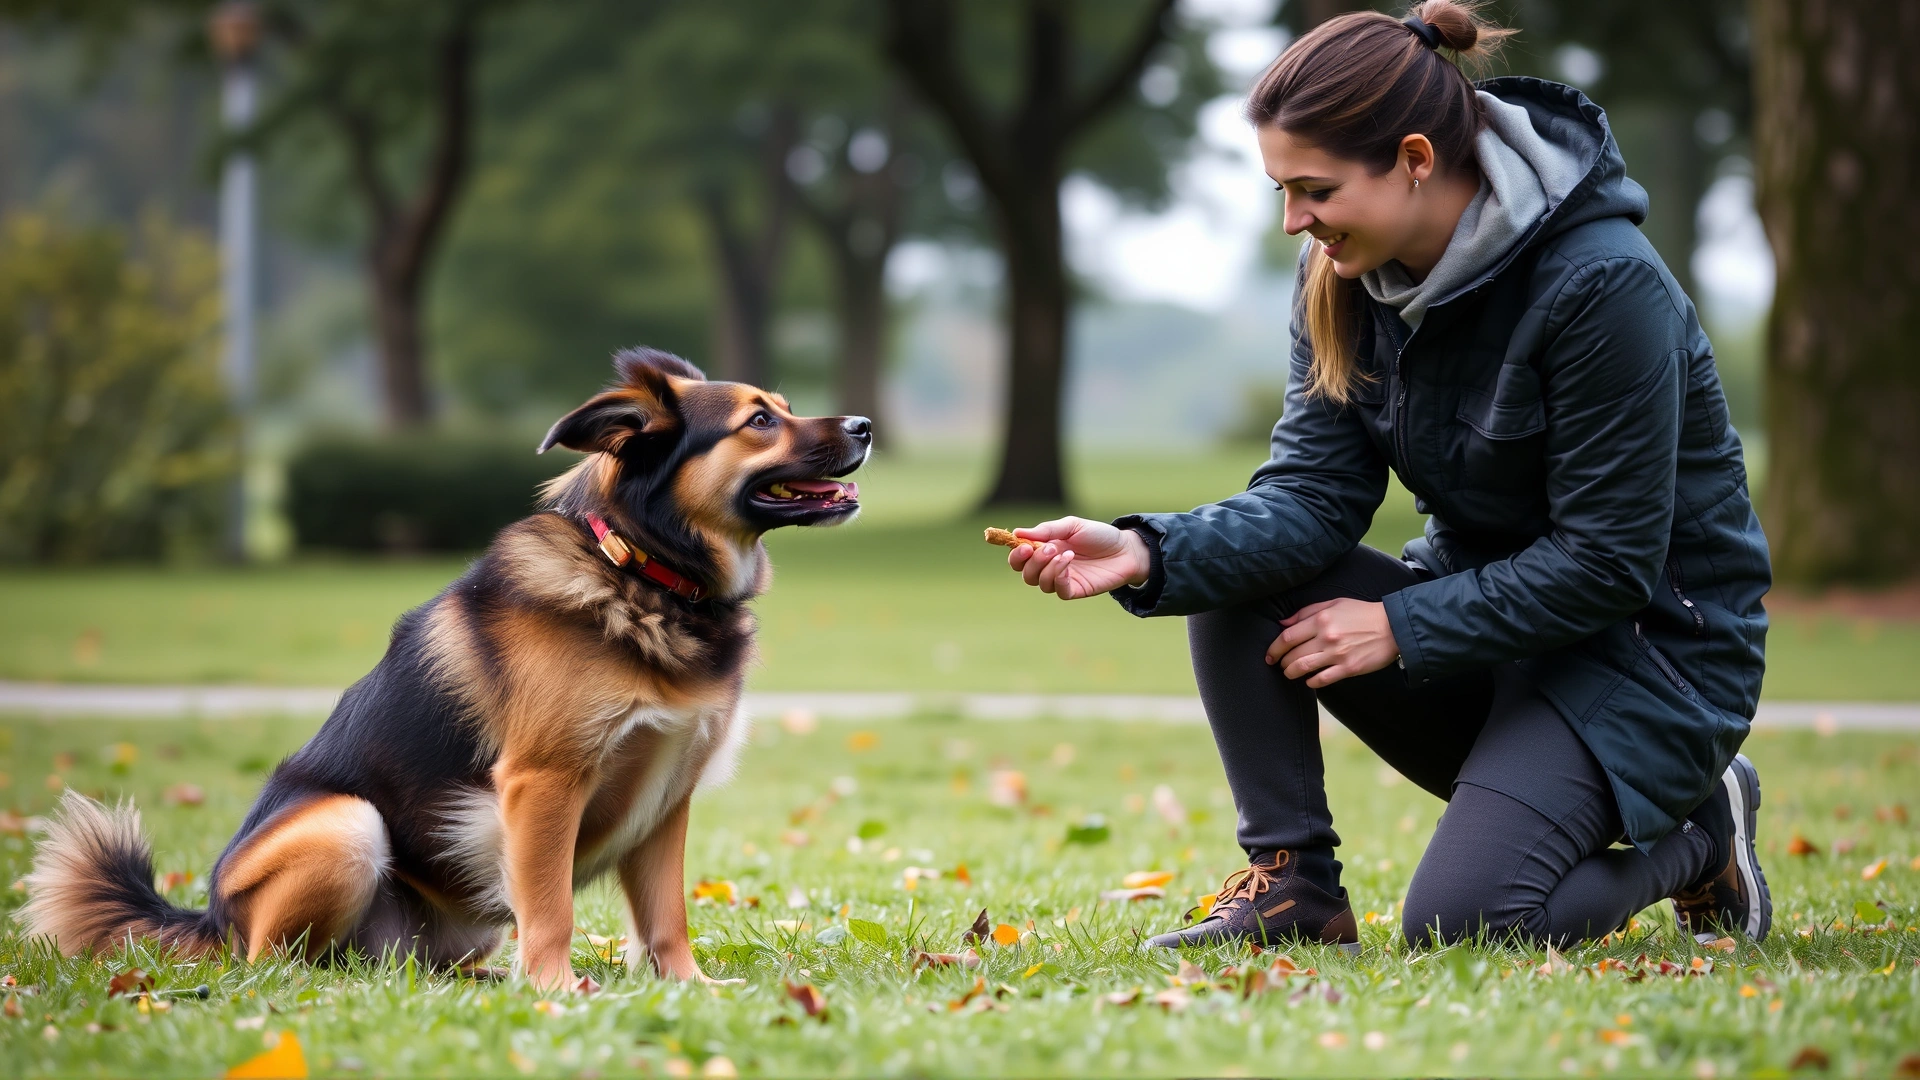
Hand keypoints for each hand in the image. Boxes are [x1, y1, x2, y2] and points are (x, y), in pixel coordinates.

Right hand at [1005, 517, 1150, 599]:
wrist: (1126, 549)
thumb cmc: (1099, 535)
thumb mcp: (1072, 526)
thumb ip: (1047, 530)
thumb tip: (1017, 533)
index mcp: (1045, 549)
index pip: (1020, 558)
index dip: (1016, 554)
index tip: (1023, 545)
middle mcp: (1050, 567)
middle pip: (1026, 574)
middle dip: (1032, 562)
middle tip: (1049, 548)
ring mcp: (1062, 580)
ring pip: (1039, 583)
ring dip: (1048, 568)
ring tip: (1067, 554)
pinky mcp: (1075, 590)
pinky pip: (1058, 590)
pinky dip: (1059, 577)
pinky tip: (1069, 562)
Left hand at [1266, 598, 1399, 687]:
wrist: (1393, 626)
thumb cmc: (1361, 613)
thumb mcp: (1334, 604)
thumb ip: (1307, 612)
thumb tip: (1283, 623)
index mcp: (1321, 620)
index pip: (1288, 637)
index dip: (1274, 648)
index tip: (1270, 655)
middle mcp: (1326, 637)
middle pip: (1293, 655)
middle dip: (1281, 662)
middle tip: (1279, 665)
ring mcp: (1337, 654)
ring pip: (1303, 668)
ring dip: (1291, 673)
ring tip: (1289, 673)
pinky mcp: (1348, 668)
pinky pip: (1322, 680)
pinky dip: (1311, 682)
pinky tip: (1309, 680)